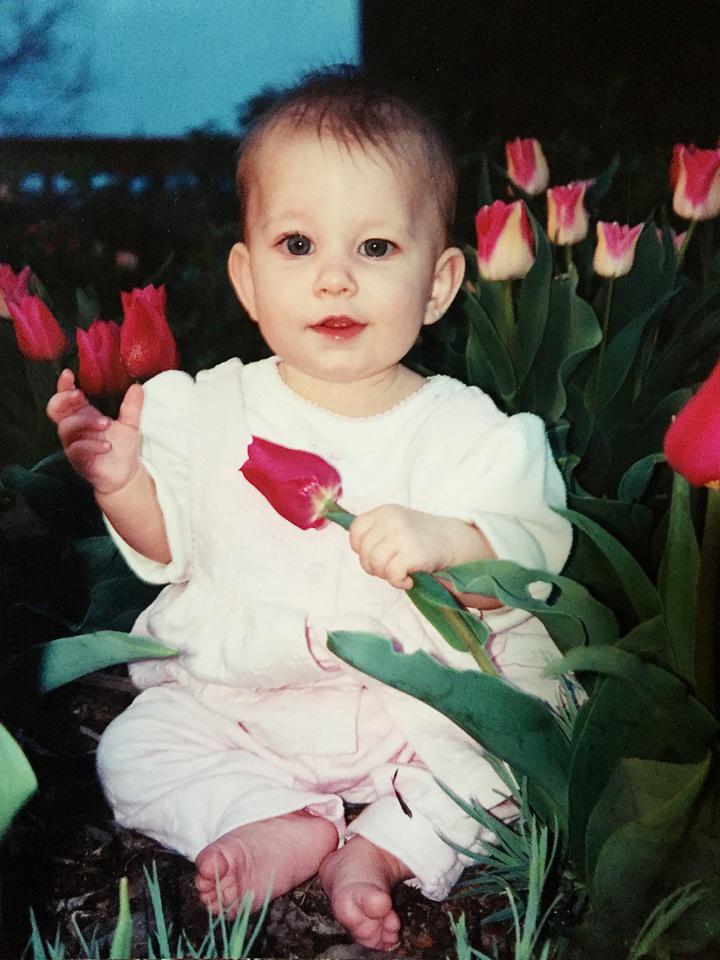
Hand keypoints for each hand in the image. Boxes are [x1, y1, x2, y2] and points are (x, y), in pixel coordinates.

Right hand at [47, 369, 142, 494]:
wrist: (125, 474)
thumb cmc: (122, 446)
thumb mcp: (130, 423)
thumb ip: (132, 406)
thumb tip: (137, 386)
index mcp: (83, 415)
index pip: (65, 397)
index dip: (63, 386)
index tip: (68, 374)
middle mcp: (75, 428)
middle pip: (56, 409)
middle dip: (65, 399)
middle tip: (80, 395)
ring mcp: (73, 444)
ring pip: (66, 428)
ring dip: (85, 423)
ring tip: (106, 424)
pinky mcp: (78, 460)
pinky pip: (76, 450)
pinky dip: (91, 446)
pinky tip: (107, 446)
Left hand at [349, 505, 457, 589]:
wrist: (452, 541)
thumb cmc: (419, 538)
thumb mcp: (395, 524)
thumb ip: (375, 533)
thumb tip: (359, 552)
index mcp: (384, 512)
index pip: (355, 531)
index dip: (360, 548)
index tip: (375, 554)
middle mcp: (391, 520)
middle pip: (364, 551)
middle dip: (373, 566)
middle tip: (390, 568)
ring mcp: (402, 535)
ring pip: (375, 564)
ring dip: (385, 575)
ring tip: (399, 573)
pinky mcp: (414, 553)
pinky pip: (392, 574)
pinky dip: (399, 582)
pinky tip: (409, 579)